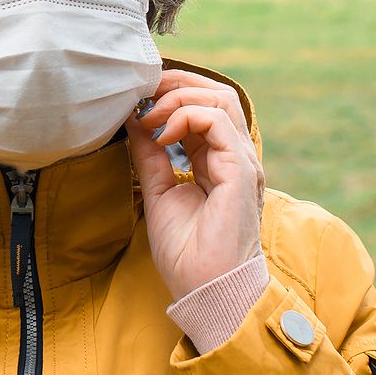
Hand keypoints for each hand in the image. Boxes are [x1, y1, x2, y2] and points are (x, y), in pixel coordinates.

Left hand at [126, 70, 265, 299]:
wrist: (205, 290)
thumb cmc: (187, 254)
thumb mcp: (159, 192)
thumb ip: (150, 156)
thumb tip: (134, 122)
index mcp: (218, 161)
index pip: (203, 108)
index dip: (170, 95)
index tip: (136, 100)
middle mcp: (234, 156)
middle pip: (216, 94)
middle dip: (176, 84)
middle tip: (141, 91)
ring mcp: (241, 162)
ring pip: (220, 100)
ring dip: (178, 97)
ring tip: (149, 113)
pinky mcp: (241, 170)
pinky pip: (218, 121)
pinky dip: (185, 117)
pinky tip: (161, 135)